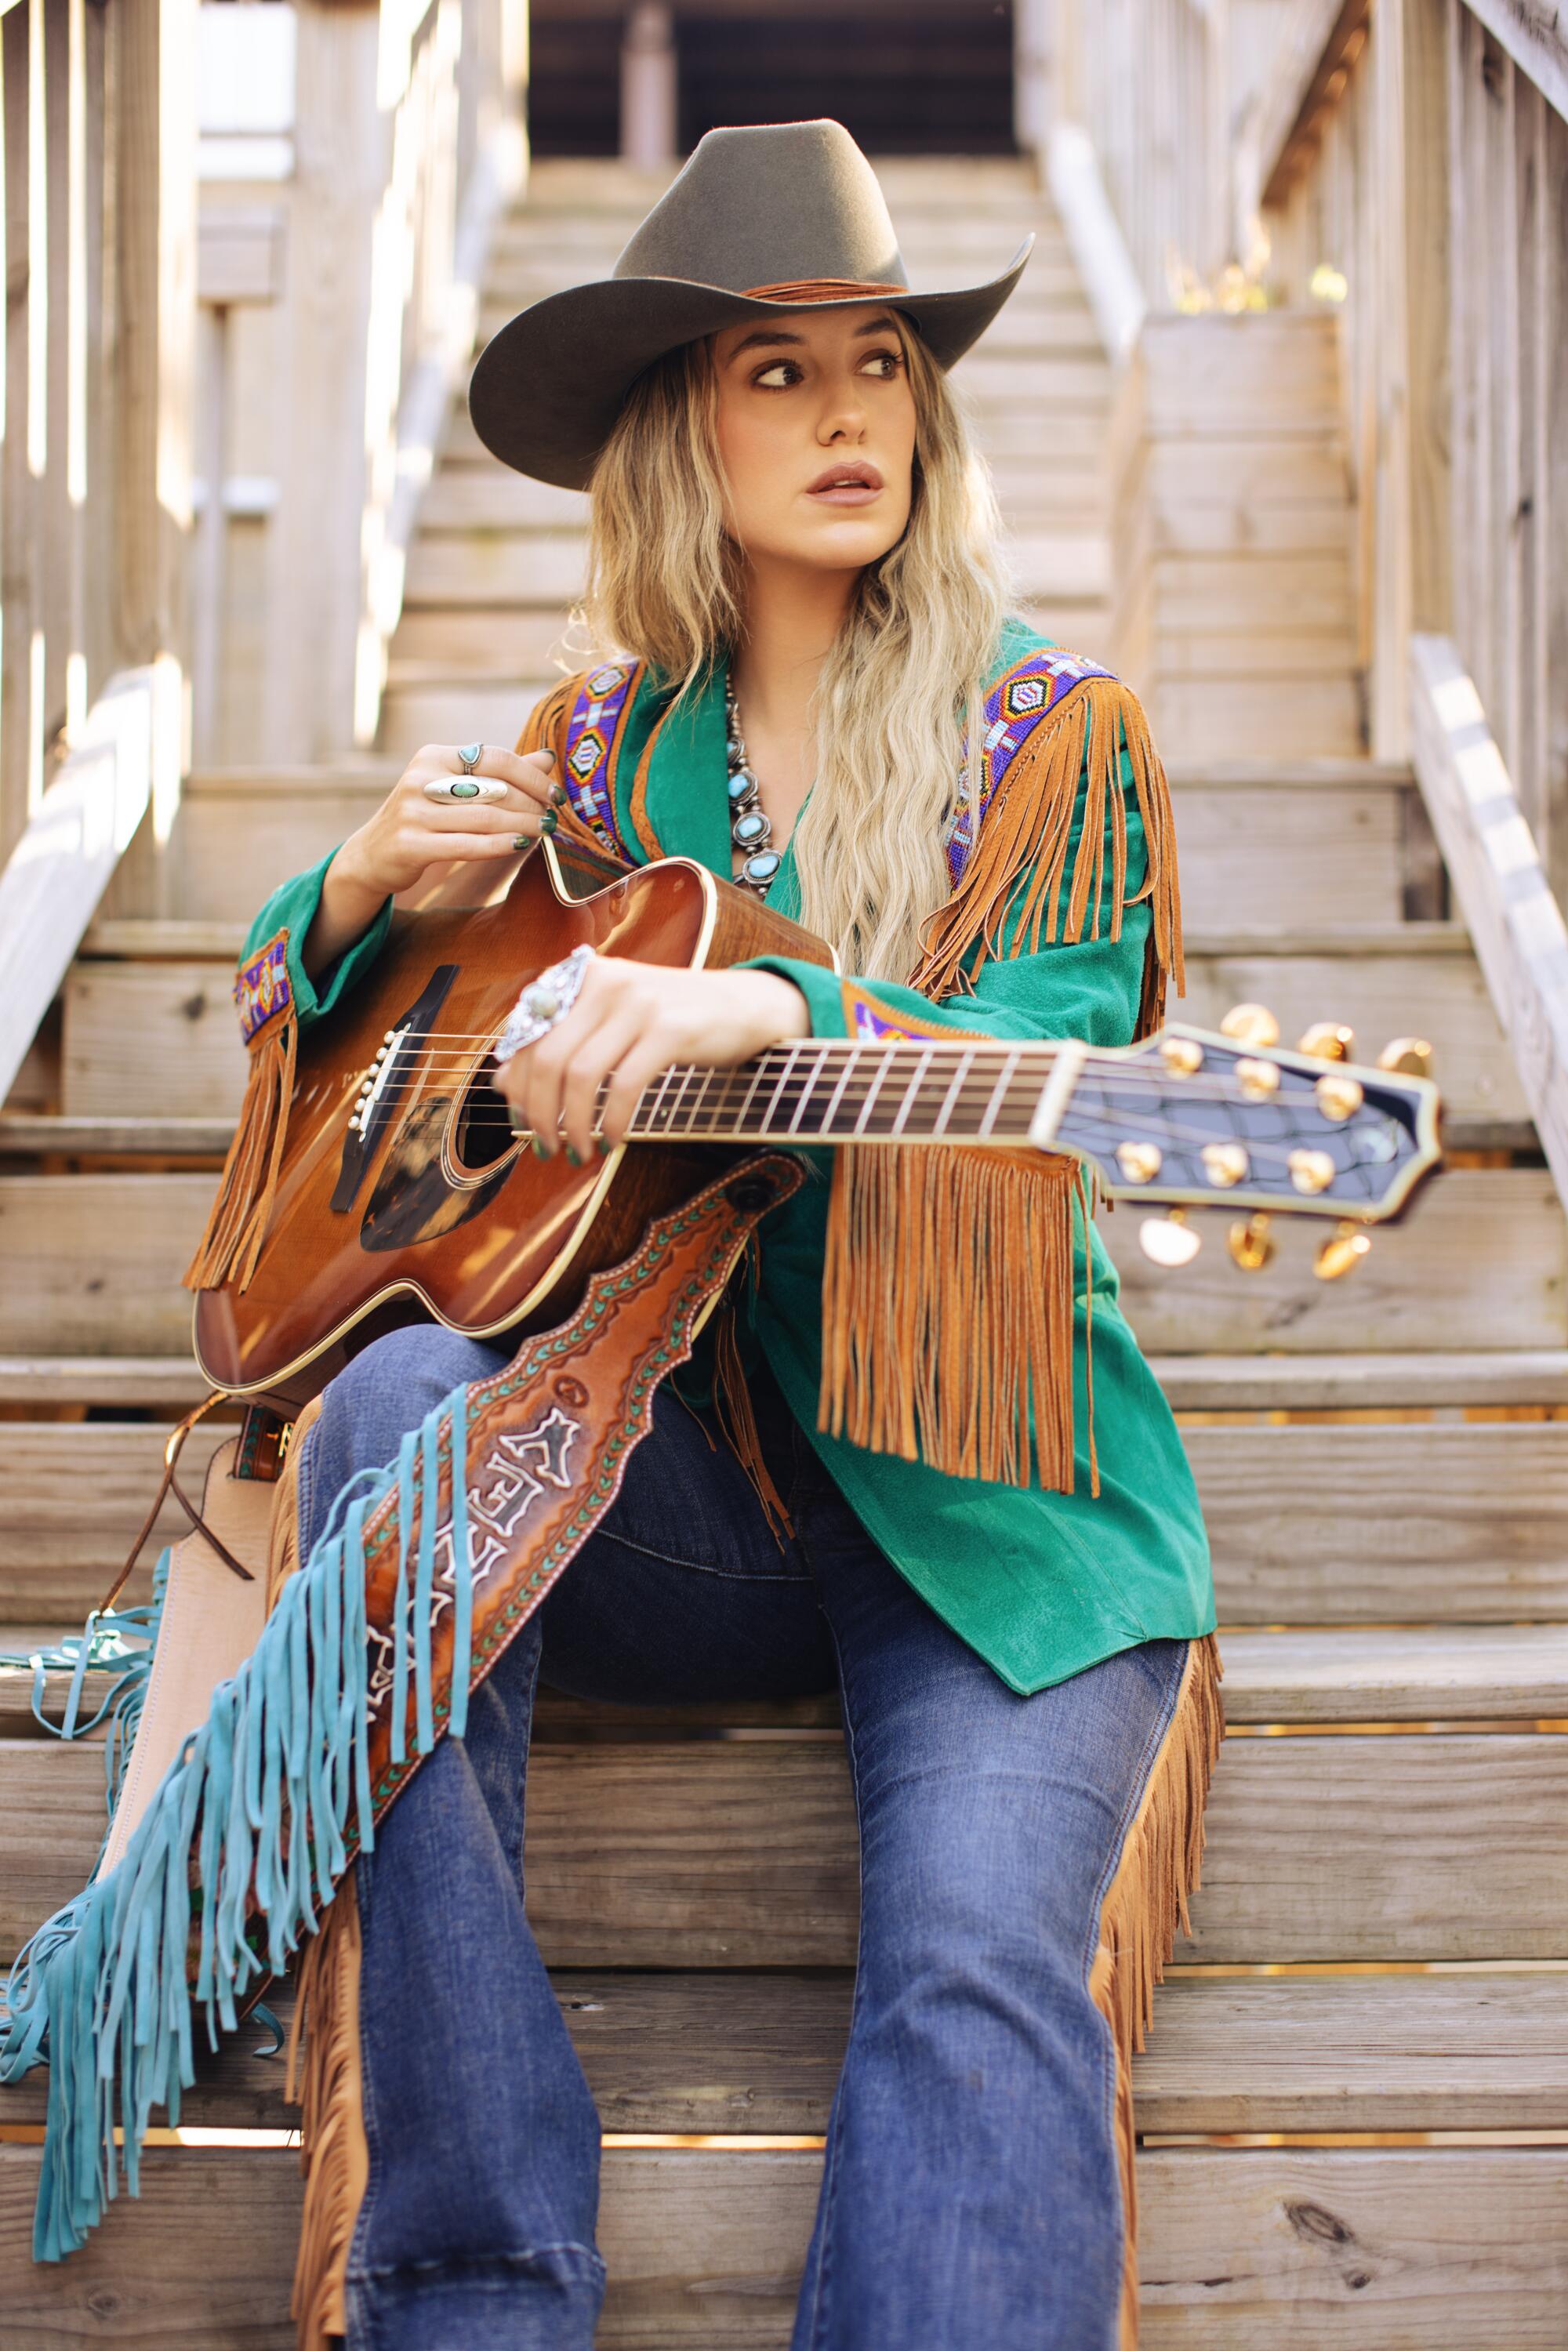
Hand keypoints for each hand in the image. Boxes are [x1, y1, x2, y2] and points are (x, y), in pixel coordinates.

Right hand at [304, 744, 563, 976]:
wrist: (373, 854)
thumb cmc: (425, 817)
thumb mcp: (457, 788)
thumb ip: (500, 773)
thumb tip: (548, 757)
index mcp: (433, 757)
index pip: (495, 757)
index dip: (532, 775)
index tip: (556, 794)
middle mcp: (421, 779)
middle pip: (494, 788)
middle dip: (532, 804)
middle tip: (553, 817)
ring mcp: (413, 812)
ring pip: (485, 818)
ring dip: (523, 825)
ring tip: (545, 831)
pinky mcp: (410, 844)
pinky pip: (467, 845)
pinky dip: (500, 844)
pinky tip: (522, 844)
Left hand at [495, 957, 810, 1161]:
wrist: (747, 1005)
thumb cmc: (673, 1018)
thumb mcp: (612, 1018)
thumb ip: (561, 1040)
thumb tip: (499, 1083)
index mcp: (582, 975)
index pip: (527, 1033)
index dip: (516, 1084)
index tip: (520, 1120)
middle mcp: (604, 982)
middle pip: (546, 1057)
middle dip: (539, 1112)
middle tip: (546, 1146)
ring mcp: (638, 1003)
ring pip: (580, 1075)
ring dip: (573, 1124)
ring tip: (579, 1151)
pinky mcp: (670, 1030)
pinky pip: (624, 1086)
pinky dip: (611, 1122)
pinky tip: (613, 1140)